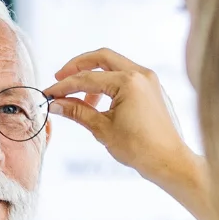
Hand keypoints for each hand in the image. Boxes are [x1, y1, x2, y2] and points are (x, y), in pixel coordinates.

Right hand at [43, 49, 214, 219]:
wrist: (170, 162)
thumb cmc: (140, 148)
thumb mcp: (102, 129)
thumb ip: (77, 111)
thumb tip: (56, 104)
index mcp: (128, 81)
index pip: (87, 78)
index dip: (64, 86)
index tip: (49, 94)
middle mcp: (141, 74)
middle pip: (101, 57)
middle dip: (78, 66)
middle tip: (60, 78)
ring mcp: (149, 79)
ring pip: (114, 65)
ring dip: (94, 76)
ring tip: (80, 99)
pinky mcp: (153, 88)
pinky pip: (126, 76)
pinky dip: (109, 83)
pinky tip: (99, 102)